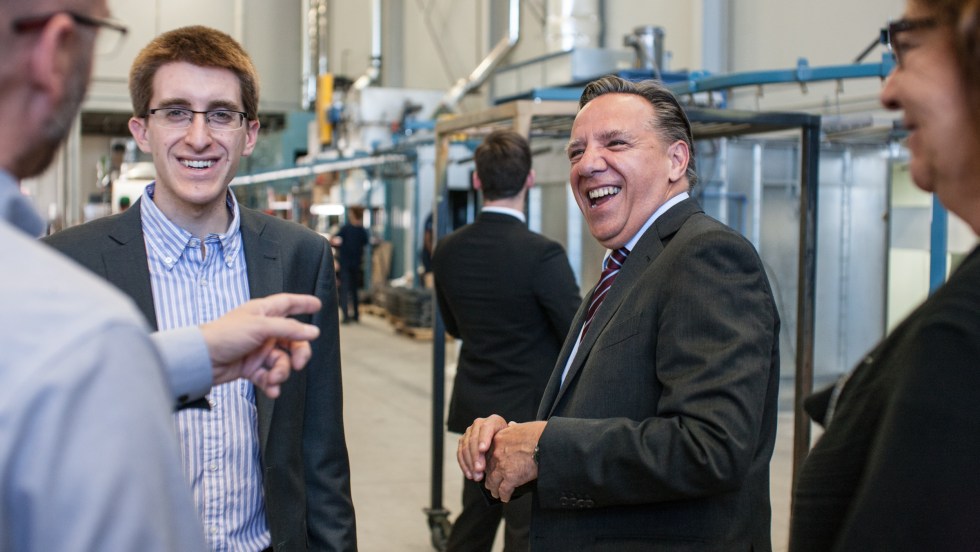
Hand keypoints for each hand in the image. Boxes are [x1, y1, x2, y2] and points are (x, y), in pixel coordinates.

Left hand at [200, 293, 320, 397]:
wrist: (201, 361)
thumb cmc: (225, 335)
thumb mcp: (260, 327)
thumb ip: (289, 329)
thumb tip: (313, 331)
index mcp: (263, 313)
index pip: (288, 304)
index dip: (303, 303)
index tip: (318, 305)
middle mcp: (263, 330)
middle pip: (292, 339)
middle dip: (298, 353)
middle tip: (298, 364)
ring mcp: (258, 349)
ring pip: (282, 361)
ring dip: (281, 372)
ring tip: (273, 379)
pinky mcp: (252, 367)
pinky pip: (270, 375)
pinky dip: (272, 383)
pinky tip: (271, 389)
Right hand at [458, 415, 508, 481]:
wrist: (502, 445)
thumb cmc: (510, 443)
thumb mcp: (512, 439)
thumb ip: (512, 436)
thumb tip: (511, 426)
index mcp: (493, 420)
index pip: (486, 427)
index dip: (484, 438)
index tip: (483, 450)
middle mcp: (479, 424)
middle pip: (474, 439)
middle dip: (476, 456)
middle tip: (480, 469)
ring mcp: (469, 432)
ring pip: (465, 447)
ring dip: (470, 463)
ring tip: (477, 476)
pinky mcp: (463, 441)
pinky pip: (460, 454)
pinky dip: (464, 465)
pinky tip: (470, 475)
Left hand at [485, 421, 546, 501]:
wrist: (546, 443)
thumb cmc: (538, 433)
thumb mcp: (522, 426)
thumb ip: (514, 428)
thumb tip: (512, 425)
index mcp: (498, 440)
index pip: (488, 454)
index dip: (489, 462)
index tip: (490, 467)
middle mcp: (496, 453)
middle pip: (488, 469)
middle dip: (489, 478)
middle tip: (491, 484)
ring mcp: (502, 466)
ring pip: (493, 482)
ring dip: (494, 489)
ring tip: (496, 493)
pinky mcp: (511, 478)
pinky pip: (504, 491)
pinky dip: (504, 496)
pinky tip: (505, 498)